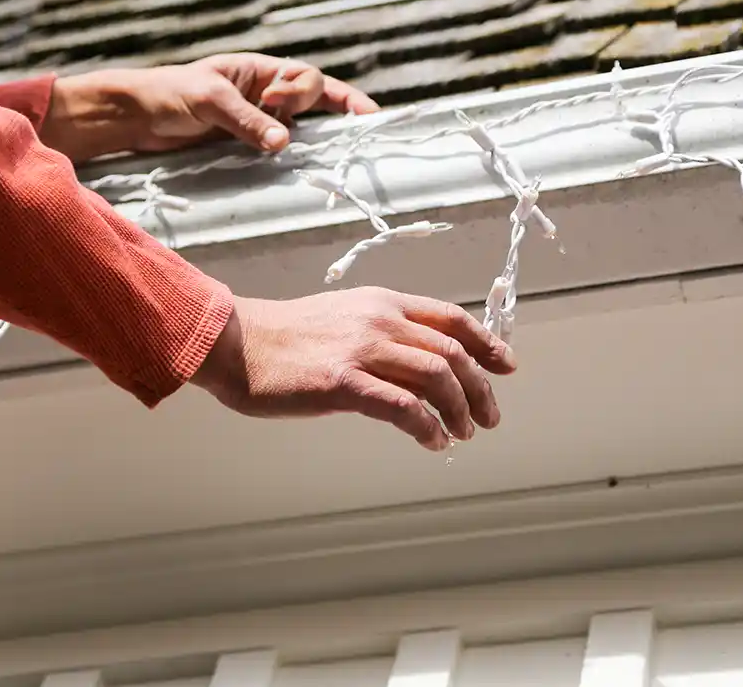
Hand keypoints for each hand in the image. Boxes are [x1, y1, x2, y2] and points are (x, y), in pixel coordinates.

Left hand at [42, 53, 379, 161]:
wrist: (135, 119)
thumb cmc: (169, 94)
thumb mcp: (209, 99)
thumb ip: (246, 119)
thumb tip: (285, 142)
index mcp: (259, 71)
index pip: (306, 78)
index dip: (325, 94)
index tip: (346, 112)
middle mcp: (264, 95)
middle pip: (313, 101)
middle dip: (326, 112)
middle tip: (307, 131)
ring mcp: (258, 123)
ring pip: (301, 128)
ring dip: (316, 139)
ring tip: (336, 153)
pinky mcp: (246, 147)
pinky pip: (280, 151)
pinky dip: (294, 159)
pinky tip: (302, 169)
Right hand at [190, 288, 513, 450]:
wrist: (236, 342)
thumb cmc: (284, 337)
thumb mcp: (342, 320)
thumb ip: (381, 336)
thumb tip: (419, 369)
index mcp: (382, 302)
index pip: (451, 318)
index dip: (486, 343)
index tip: (506, 366)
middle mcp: (379, 320)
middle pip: (452, 352)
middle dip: (479, 389)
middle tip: (488, 417)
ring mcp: (362, 349)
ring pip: (437, 377)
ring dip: (459, 410)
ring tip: (462, 432)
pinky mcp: (343, 382)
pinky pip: (403, 406)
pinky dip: (426, 426)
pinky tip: (430, 441)